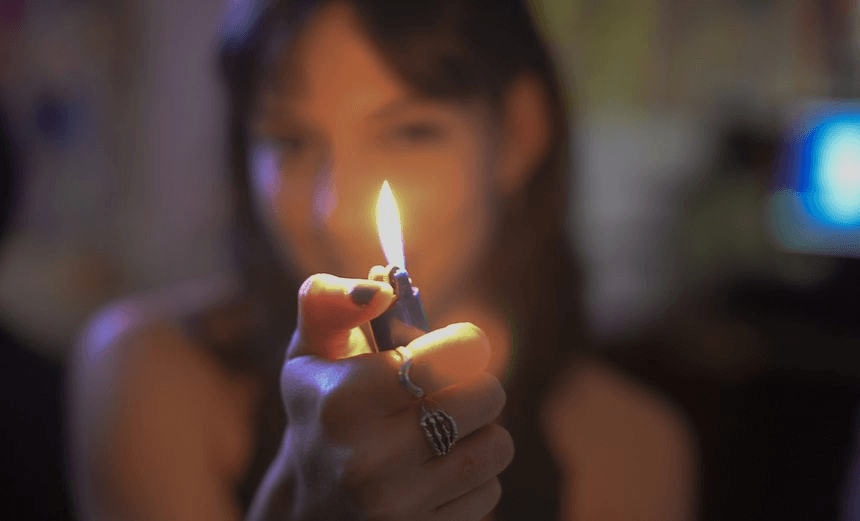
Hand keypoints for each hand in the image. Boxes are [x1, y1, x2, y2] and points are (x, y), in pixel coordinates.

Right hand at [249, 273, 512, 520]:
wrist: (307, 506)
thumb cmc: (319, 409)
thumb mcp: (310, 351)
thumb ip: (331, 299)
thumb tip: (379, 288)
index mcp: (343, 400)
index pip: (458, 352)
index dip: (467, 342)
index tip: (455, 347)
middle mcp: (368, 457)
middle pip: (486, 396)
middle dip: (475, 386)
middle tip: (451, 390)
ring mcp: (397, 505)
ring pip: (496, 446)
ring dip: (481, 432)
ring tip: (449, 430)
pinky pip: (489, 491)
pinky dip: (475, 476)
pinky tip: (440, 471)